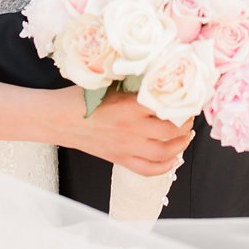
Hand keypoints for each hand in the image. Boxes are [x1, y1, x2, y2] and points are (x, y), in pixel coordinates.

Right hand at [57, 89, 193, 176]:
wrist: (59, 119)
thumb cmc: (81, 98)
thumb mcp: (109, 84)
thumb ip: (133, 84)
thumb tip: (157, 78)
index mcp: (130, 107)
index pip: (167, 106)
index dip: (182, 103)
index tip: (189, 98)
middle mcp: (132, 129)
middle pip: (172, 131)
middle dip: (186, 123)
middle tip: (189, 116)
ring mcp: (127, 147)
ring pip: (165, 152)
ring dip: (181, 145)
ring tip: (186, 136)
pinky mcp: (120, 160)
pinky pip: (149, 170)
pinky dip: (165, 167)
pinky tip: (172, 158)